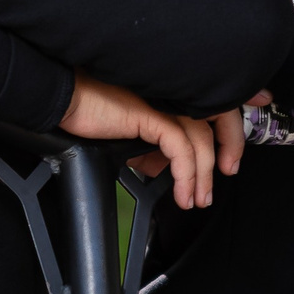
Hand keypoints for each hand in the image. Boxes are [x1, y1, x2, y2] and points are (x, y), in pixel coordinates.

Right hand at [58, 76, 224, 209]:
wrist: (64, 101)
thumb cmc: (89, 113)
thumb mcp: (127, 137)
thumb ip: (149, 150)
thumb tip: (164, 171)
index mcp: (170, 93)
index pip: (213, 108)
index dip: (228, 131)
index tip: (228, 161)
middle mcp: (172, 94)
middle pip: (220, 116)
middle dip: (229, 150)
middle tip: (222, 180)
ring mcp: (164, 102)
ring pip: (200, 140)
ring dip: (203, 176)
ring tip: (197, 199)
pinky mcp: (152, 114)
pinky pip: (181, 148)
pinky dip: (186, 175)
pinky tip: (182, 192)